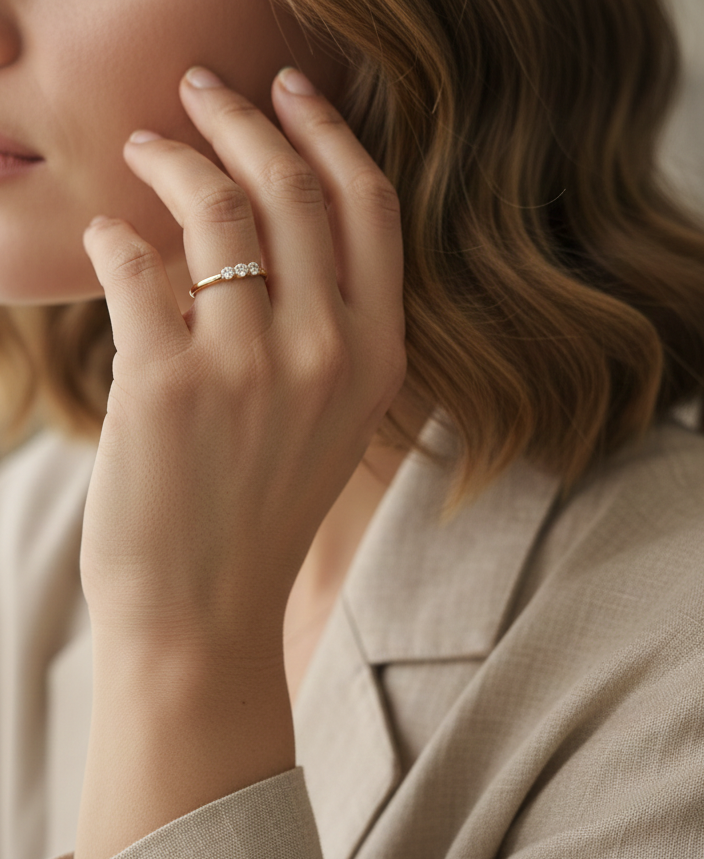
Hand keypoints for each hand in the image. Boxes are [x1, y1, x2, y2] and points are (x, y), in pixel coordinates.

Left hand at [79, 66, 406, 650]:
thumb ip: (319, 325)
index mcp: (375, 356)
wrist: (205, 614)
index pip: (369, 207)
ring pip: (214, 211)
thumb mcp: (327, 419)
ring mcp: (250, 367)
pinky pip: (137, 266)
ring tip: (142, 149)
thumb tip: (259, 226)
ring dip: (171, 160)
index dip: (329, 133)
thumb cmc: (261, 513)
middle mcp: (326, 352)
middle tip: (204, 90)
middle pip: (292, 188)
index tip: (291, 90)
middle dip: (244, 118)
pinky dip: (115, 236)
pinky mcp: (167, 384)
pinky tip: (107, 235)